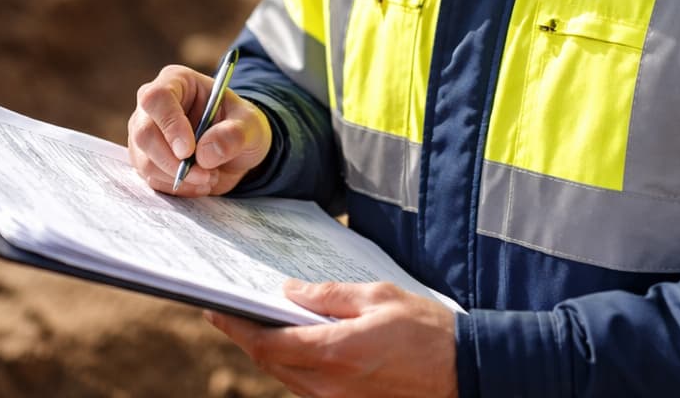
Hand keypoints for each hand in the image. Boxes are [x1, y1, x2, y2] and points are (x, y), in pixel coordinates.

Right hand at [127, 64, 271, 195]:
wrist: (238, 150)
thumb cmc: (241, 126)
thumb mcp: (250, 125)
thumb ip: (233, 134)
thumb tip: (205, 153)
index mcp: (177, 81)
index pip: (158, 98)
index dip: (170, 125)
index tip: (188, 151)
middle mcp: (153, 106)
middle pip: (144, 133)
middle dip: (172, 161)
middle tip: (204, 174)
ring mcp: (145, 133)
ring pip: (145, 161)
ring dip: (179, 177)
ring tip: (209, 176)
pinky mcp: (146, 159)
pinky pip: (151, 179)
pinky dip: (178, 187)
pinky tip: (199, 182)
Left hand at [205, 279, 457, 397]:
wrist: (465, 372)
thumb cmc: (426, 329)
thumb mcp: (377, 296)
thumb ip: (329, 295)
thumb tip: (289, 292)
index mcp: (335, 352)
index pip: (267, 343)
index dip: (235, 327)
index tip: (213, 309)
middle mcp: (329, 385)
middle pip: (270, 363)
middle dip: (246, 337)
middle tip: (227, 312)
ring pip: (286, 377)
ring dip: (268, 352)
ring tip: (256, 324)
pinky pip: (307, 387)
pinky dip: (293, 365)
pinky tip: (293, 345)